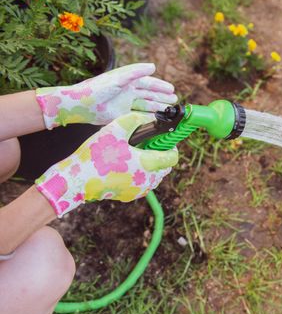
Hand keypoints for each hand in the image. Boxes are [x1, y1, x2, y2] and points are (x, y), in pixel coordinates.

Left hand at [35, 63, 176, 128]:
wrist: (81, 105)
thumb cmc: (97, 88)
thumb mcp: (119, 78)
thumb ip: (136, 72)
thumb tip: (153, 67)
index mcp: (128, 81)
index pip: (148, 83)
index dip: (160, 86)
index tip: (172, 89)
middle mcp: (128, 92)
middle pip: (149, 94)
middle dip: (162, 97)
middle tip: (174, 101)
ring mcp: (126, 104)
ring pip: (146, 105)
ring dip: (158, 107)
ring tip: (169, 110)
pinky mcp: (122, 115)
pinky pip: (138, 115)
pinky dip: (148, 117)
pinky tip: (157, 119)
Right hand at [35, 112, 177, 216]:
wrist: (76, 180)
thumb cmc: (95, 154)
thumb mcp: (115, 129)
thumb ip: (136, 119)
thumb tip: (151, 117)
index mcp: (147, 164)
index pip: (173, 157)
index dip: (170, 146)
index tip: (161, 139)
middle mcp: (147, 180)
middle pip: (165, 167)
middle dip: (160, 154)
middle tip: (146, 144)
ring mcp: (139, 190)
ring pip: (155, 176)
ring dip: (151, 165)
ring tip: (134, 154)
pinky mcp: (130, 196)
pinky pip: (143, 184)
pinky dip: (141, 175)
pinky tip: (126, 166)